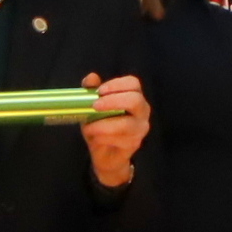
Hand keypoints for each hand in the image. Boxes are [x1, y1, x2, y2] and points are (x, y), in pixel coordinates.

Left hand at [82, 71, 148, 188]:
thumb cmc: (101, 125)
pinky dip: (103, 138)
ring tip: (88, 128)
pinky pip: (119, 139)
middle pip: (135, 100)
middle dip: (113, 102)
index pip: (133, 83)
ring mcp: (141, 128)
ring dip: (103, 125)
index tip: (99, 91)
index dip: (116, 84)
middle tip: (94, 106)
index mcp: (134, 96)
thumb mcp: (92, 107)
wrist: (105, 154)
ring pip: (125, 124)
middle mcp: (142, 110)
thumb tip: (91, 78)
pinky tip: (95, 138)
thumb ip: (91, 91)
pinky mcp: (135, 143)